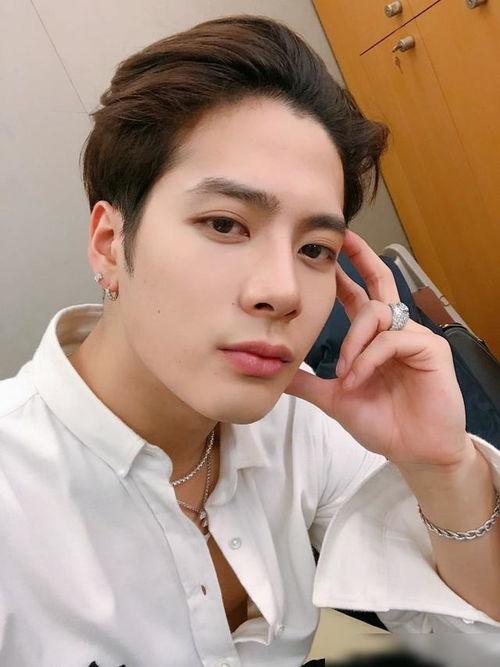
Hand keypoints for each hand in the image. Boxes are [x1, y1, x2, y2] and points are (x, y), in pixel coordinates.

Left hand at [284, 230, 472, 468]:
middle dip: (362, 258)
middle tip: (343, 238)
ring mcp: (415, 337)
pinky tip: (359, 377)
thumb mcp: (335, 399)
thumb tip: (276, 371)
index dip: (344, 273)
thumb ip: (308, 383)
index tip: (326, 252)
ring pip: (378, 314)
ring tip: (346, 372)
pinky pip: (392, 340)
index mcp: (373, 337)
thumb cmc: (382, 422)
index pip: (358, 296)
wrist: (413, 451)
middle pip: (380, 283)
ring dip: (354, 340)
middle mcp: (395, 330)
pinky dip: (370, 357)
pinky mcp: (431, 349)